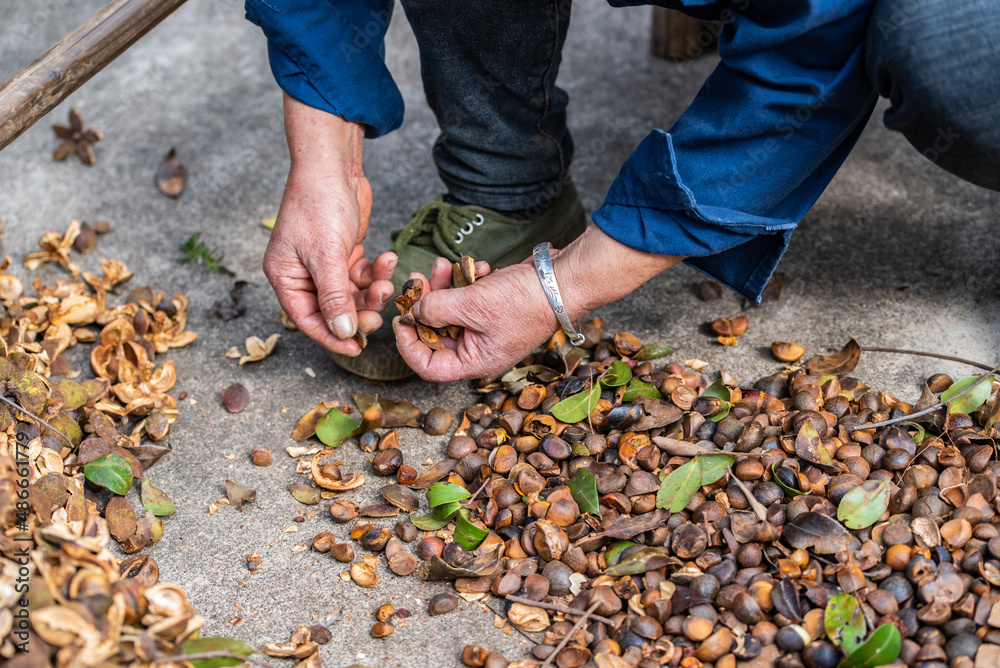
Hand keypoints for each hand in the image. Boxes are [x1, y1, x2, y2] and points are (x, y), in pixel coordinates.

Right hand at [264, 95, 395, 355]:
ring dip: (371, 292)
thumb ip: (334, 297)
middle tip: (379, 315)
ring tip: (387, 282)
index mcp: (285, 277)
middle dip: (358, 312)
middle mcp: (302, 274)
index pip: (307, 320)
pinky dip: (376, 272)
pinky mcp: (344, 252)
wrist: (334, 164)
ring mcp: (324, 264)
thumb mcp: (326, 254)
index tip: (357, 347)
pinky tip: (387, 260)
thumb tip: (342, 331)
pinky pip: (361, 275)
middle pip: (332, 310)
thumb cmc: (319, 202)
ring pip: (351, 294)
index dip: (332, 336)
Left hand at [392, 225, 684, 381]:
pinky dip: (466, 280)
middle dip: (425, 305)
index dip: (409, 345)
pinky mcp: (493, 307)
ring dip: (443, 287)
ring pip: (450, 311)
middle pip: (435, 334)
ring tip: (442, 265)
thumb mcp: (473, 305)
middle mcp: (479, 350)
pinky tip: (474, 265)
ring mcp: (486, 328)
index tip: (401, 318)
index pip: (429, 367)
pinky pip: (468, 297)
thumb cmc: (525, 301)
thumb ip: (437, 308)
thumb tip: (414, 310)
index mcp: (475, 362)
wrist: (563, 280)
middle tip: (417, 281)